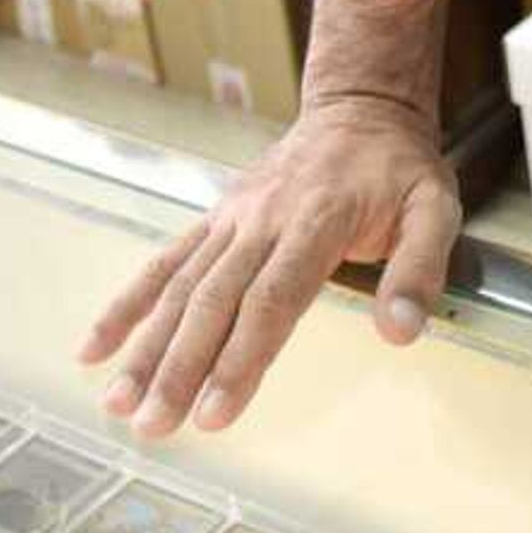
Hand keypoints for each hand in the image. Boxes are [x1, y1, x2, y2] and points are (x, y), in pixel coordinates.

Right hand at [75, 91, 459, 440]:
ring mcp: (232, 219)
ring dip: (145, 347)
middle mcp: (262, 220)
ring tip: (119, 403)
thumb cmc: (398, 167)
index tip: (215, 412)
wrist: (360, 106)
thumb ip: (419, 270)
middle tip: (154, 426)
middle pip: (213, 302)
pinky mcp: (215, 219)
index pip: (271, 300)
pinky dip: (127, 305)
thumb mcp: (435, 208)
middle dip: (179, 368)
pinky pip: (165, 262)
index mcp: (316, 222)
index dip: (240, 358)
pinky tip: (96, 348)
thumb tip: (400, 330)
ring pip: (180, 288)